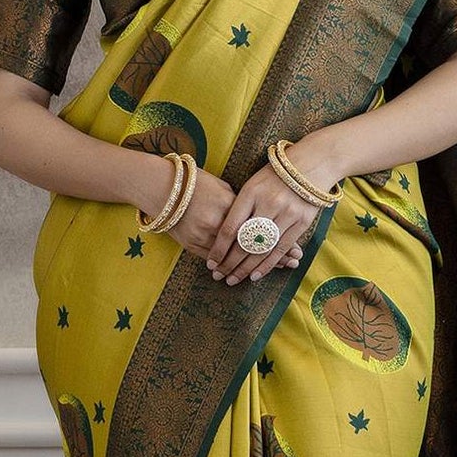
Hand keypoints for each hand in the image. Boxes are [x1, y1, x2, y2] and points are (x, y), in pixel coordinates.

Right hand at [127, 156, 303, 268]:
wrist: (162, 187)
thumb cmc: (196, 183)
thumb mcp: (223, 187)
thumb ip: (242, 204)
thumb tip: (260, 218)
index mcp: (230, 204)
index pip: (259, 226)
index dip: (277, 240)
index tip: (294, 249)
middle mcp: (218, 222)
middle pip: (250, 244)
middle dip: (273, 256)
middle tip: (292, 264)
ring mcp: (203, 235)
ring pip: (233, 256)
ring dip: (251, 266)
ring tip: (271, 272)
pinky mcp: (192, 243)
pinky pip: (214, 259)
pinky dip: (228, 266)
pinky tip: (240, 273)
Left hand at [206, 163, 322, 283]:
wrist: (311, 165)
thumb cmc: (274, 176)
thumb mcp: (252, 185)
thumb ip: (239, 207)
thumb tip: (222, 237)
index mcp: (251, 192)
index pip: (230, 227)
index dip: (219, 248)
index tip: (211, 261)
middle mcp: (269, 204)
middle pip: (244, 241)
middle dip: (229, 262)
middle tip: (218, 275)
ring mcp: (287, 214)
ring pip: (262, 249)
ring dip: (246, 268)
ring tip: (233, 279)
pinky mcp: (301, 223)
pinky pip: (280, 249)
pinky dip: (267, 264)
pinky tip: (255, 275)